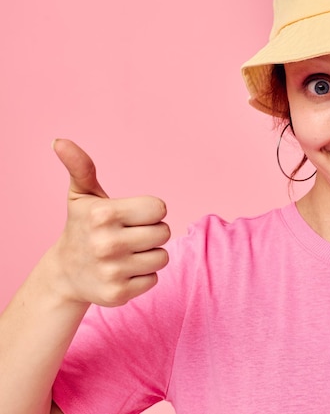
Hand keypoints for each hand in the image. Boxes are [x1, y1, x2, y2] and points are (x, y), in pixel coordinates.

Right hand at [47, 139, 169, 306]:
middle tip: (128, 236)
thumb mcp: (82, 196)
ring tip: (126, 253)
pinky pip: (154, 279)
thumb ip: (81, 167)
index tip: (131, 216)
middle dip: (151, 233)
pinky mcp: (118, 294)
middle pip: (164, 233)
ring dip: (149, 255)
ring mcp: (112, 271)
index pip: (160, 209)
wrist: (65, 273)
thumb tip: (59, 141)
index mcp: (103, 214)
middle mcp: (107, 243)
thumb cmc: (82, 227)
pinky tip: (123, 271)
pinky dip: (143, 276)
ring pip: (162, 257)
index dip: (149, 212)